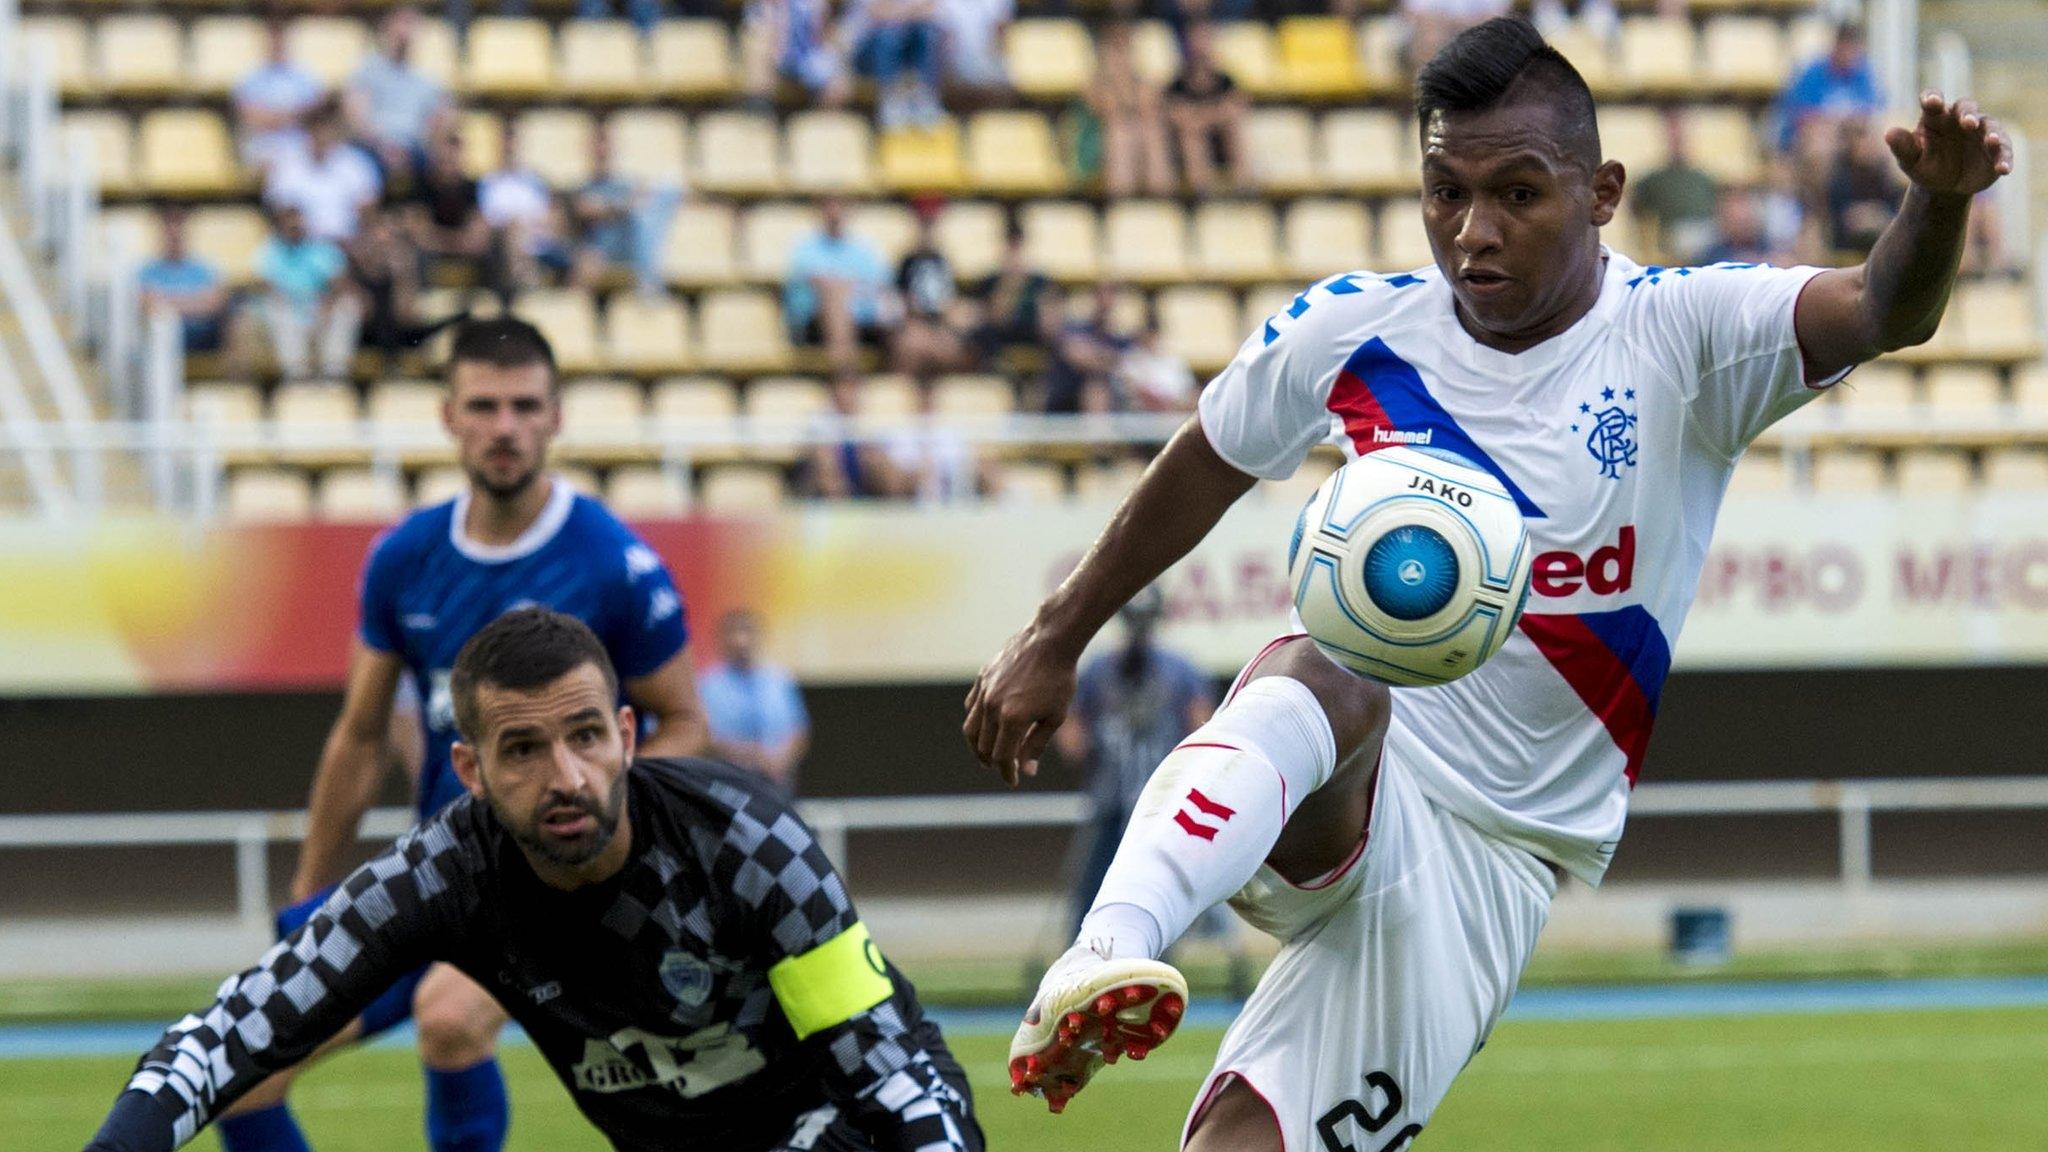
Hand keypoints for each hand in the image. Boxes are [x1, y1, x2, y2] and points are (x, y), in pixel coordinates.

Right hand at [963, 623, 1079, 785]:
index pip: (1002, 758)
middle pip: (984, 747)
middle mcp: (992, 706)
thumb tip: (1027, 771)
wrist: (1050, 641)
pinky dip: (976, 721)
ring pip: (971, 729)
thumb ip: (1037, 745)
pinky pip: (972, 707)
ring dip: (977, 746)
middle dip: (993, 762)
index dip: (1008, 773)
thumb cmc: (1059, 679)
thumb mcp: (1055, 716)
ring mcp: (984, 691)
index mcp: (1012, 719)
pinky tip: (986, 726)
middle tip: (1003, 768)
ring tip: (986, 754)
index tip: (1014, 781)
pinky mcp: (982, 679)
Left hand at [1886, 91, 2012, 197]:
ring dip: (1992, 133)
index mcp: (1935, 116)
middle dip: (1967, 114)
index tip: (1932, 101)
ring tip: (1991, 141)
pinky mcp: (1997, 148)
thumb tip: (1888, 133)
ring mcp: (1982, 132)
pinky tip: (2003, 169)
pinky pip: (2003, 150)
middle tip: (1968, 123)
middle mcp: (1960, 118)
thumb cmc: (1924, 166)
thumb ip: (1902, 147)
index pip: (1933, 100)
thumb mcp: (1911, 160)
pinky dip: (2004, 158)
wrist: (1944, 186)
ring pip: (1990, 126)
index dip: (1933, 98)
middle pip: (1966, 108)